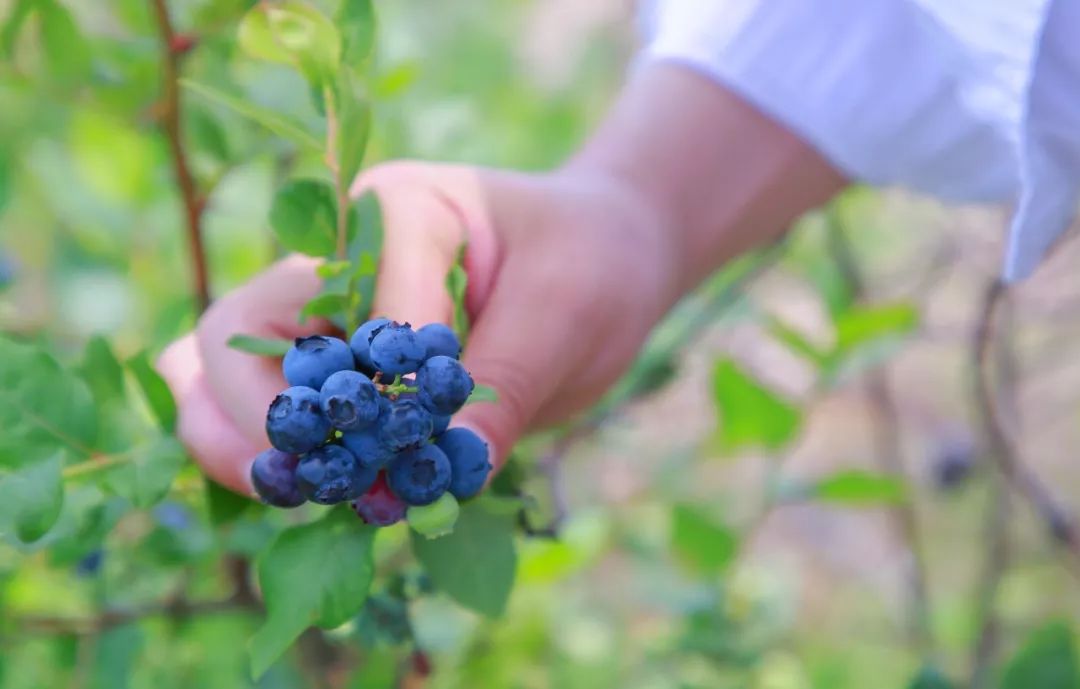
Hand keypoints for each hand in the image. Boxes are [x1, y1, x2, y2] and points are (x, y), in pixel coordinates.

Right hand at [158, 63, 843, 494]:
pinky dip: (280, 463)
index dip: (371, 391)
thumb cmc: (591, 263)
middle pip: (236, 334)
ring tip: (306, 496)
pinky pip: (269, 415)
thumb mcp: (568, 311)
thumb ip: (506, 383)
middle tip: (320, 485)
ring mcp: (324, 312)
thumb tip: (450, 474)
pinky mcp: (333, 366)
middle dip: (262, 419)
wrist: (603, 263)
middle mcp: (336, 256)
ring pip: (220, 375)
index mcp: (393, 212)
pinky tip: (326, 497)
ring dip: (242, 445)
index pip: (348, 310)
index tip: (418, 445)